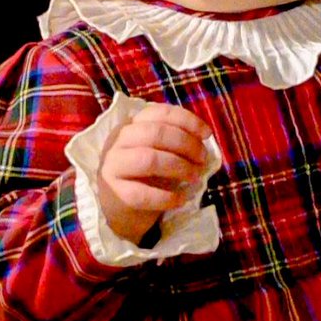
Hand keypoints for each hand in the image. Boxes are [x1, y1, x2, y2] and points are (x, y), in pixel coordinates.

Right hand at [98, 103, 212, 244]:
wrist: (119, 208)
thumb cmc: (144, 176)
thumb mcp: (160, 153)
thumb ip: (177, 144)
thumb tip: (203, 144)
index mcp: (132, 125)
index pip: (159, 112)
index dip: (187, 120)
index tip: (207, 134)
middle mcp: (118, 140)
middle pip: (156, 133)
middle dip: (186, 144)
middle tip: (202, 159)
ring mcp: (113, 165)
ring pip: (149, 159)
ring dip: (180, 167)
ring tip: (195, 177)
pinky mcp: (114, 192)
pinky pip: (143, 193)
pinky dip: (167, 197)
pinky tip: (181, 199)